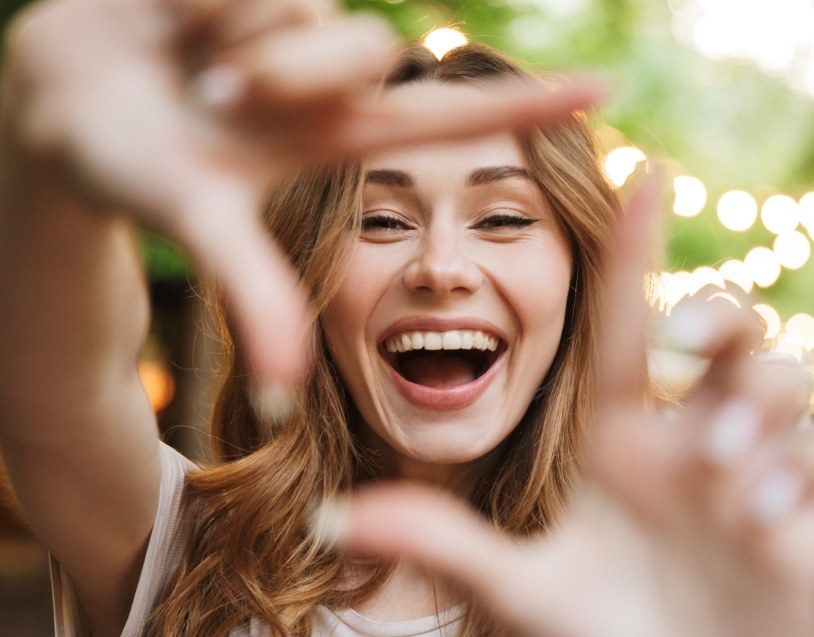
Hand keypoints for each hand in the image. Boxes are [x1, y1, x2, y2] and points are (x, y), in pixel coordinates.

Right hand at [1, 0, 607, 388]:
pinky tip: (173, 20)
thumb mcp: (197, 224)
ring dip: (235, 37)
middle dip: (286, 75)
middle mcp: (326, 80)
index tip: (604, 92)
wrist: (55, 102)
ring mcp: (294, 25)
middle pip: (365, 51)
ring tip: (187, 67)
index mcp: (334, 139)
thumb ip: (252, 293)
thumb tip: (281, 395)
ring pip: (309, 9)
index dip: (524, 110)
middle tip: (213, 97)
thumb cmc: (122, 170)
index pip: (449, 123)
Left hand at [328, 175, 813, 636]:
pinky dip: (797, 478)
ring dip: (759, 417)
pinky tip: (768, 528)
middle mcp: (689, 438)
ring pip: (784, 382)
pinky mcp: (805, 511)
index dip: (635, 246)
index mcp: (622, 437)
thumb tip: (335, 516)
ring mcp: (754, 470)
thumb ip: (442, 544)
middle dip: (719, 321)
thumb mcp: (521, 589)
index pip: (628, 320)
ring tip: (732, 490)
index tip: (641, 166)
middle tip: (684, 356)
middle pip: (727, 325)